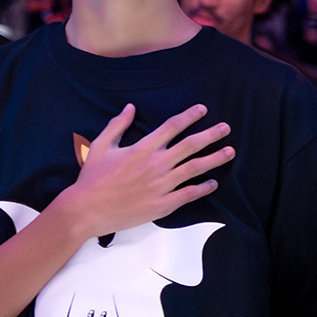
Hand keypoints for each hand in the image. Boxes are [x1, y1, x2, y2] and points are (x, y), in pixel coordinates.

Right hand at [58, 102, 233, 244]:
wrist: (87, 209)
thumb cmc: (92, 178)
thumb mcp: (100, 146)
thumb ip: (117, 125)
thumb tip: (130, 107)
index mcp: (142, 148)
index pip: (172, 127)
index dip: (189, 116)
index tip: (203, 110)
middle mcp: (156, 165)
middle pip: (190, 145)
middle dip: (211, 135)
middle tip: (226, 128)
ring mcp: (161, 185)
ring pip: (195, 169)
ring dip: (214, 159)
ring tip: (230, 152)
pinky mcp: (162, 204)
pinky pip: (188, 194)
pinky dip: (203, 188)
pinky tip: (213, 183)